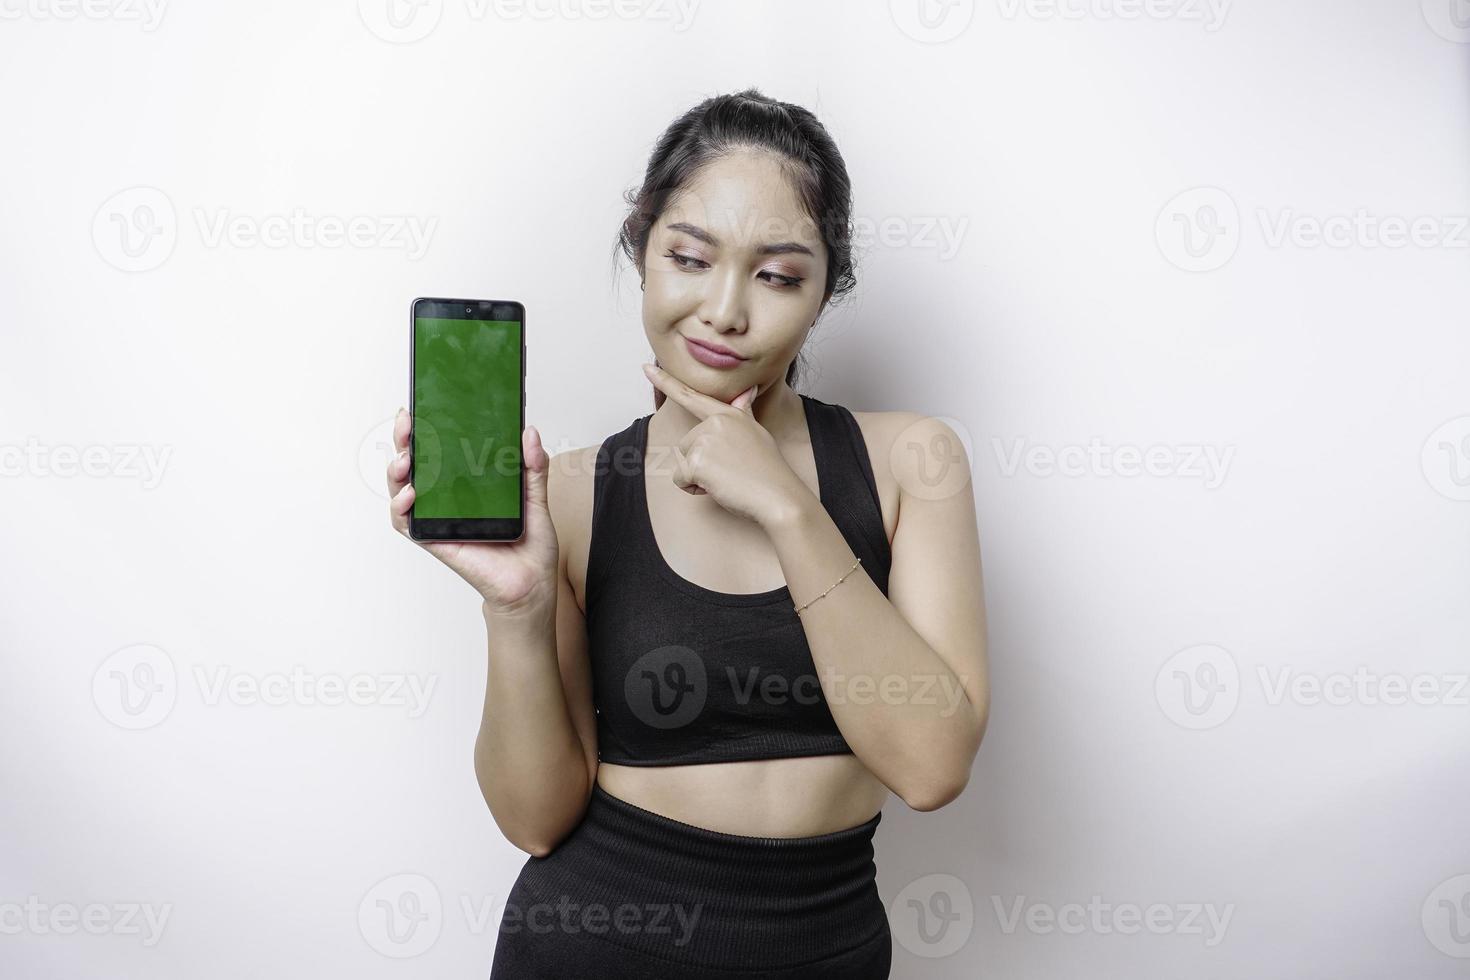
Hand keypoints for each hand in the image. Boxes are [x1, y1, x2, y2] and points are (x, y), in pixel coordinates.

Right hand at [386, 407, 558, 613]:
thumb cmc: (530, 545)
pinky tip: (409, 495)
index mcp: (468, 485)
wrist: (531, 585)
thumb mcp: (536, 498)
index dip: (425, 431)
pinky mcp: (437, 541)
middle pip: (415, 465)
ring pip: (402, 491)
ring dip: (396, 472)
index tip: (421, 407)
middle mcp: (448, 500)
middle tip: (407, 423)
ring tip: (404, 459)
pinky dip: (401, 509)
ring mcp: (439, 520)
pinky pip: (408, 524)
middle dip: (405, 441)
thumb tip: (529, 433)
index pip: (440, 452)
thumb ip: (533, 467)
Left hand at [641, 363, 813, 527]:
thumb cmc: (768, 470)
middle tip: (731, 470)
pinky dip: (696, 489)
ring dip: (699, 477)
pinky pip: (681, 480)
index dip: (666, 382)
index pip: (692, 396)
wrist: (778, 495)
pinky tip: (720, 487)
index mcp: (728, 414)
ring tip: (728, 478)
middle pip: (686, 445)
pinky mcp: (696, 461)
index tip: (645, 368)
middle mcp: (714, 422)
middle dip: (701, 463)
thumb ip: (743, 412)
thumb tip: (748, 390)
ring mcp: (704, 440)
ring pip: (683, 463)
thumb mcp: (756, 433)